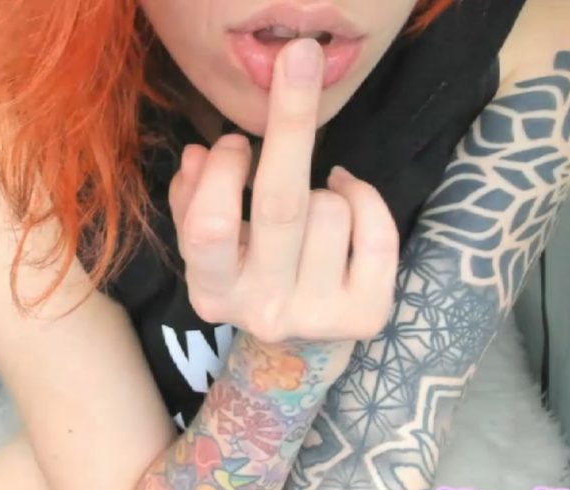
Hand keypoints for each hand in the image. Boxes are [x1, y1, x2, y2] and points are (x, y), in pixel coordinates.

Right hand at [169, 39, 398, 344]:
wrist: (296, 351)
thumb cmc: (250, 277)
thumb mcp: (210, 247)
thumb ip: (194, 200)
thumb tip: (203, 154)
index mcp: (213, 293)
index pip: (212, 226)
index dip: (225, 172)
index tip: (233, 140)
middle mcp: (265, 310)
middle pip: (281, 205)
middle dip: (291, 121)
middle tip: (299, 58)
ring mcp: (319, 315)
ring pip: (330, 206)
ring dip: (323, 187)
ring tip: (312, 207)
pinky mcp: (367, 313)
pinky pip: (376, 228)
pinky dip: (364, 197)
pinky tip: (346, 198)